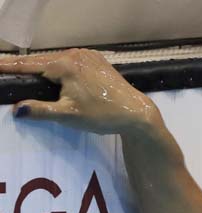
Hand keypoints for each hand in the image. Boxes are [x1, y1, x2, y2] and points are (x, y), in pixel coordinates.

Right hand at [0, 48, 158, 134]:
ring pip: (57, 61)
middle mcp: (76, 55)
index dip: (9, 66)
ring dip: (43, 68)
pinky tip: (53, 76)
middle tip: (6, 70)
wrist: (135, 112)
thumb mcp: (68, 115)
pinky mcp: (97, 60)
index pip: (29, 65)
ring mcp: (88, 56)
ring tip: (26, 75)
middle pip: (42, 61)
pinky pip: (71, 61)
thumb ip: (40, 110)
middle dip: (24, 67)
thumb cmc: (103, 115)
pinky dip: (59, 68)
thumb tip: (17, 109)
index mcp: (66, 65)